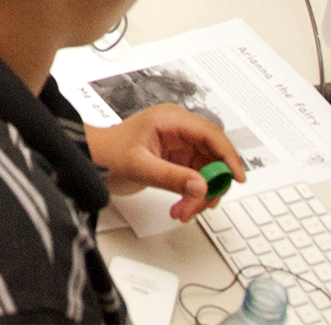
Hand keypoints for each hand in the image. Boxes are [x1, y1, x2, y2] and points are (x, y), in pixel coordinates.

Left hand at [86, 105, 245, 222]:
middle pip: (213, 156)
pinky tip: (181, 207)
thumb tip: (202, 186)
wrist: (93, 159)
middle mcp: (178, 130)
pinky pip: (197, 180)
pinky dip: (193, 197)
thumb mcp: (139, 165)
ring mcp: (179, 146)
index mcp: (169, 119)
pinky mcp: (178, 162)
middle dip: (210, 185)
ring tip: (183, 211)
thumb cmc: (108, 152)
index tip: (237, 177)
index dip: (228, 155)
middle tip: (199, 207)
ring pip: (208, 172)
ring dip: (201, 196)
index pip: (210, 133)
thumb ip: (172, 177)